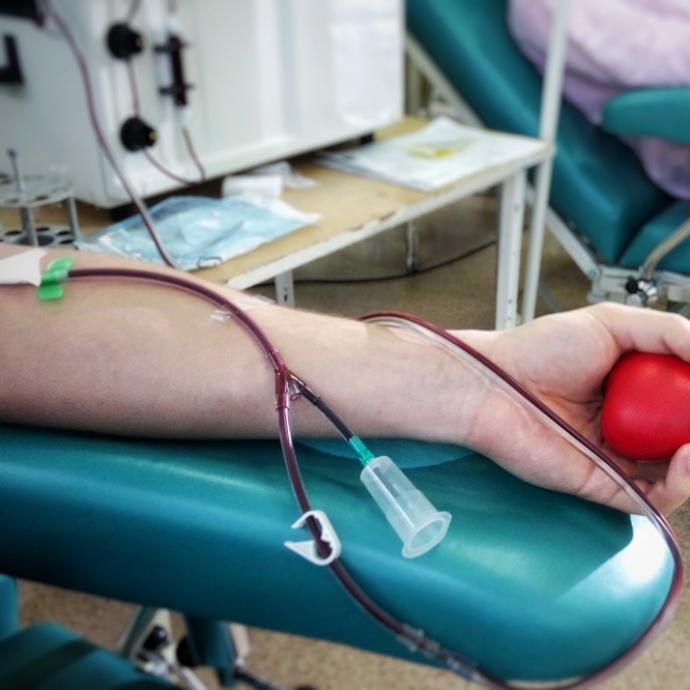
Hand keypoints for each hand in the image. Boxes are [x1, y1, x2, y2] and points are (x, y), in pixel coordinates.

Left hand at [463, 303, 689, 514]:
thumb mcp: (612, 324)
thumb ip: (668, 333)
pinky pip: (657, 496)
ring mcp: (621, 457)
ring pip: (682, 470)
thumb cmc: (539, 351)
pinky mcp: (606, 484)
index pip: (686, 401)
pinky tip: (687, 453)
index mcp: (636, 391)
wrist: (497, 383)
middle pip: (686, 436)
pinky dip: (683, 481)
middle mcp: (632, 426)